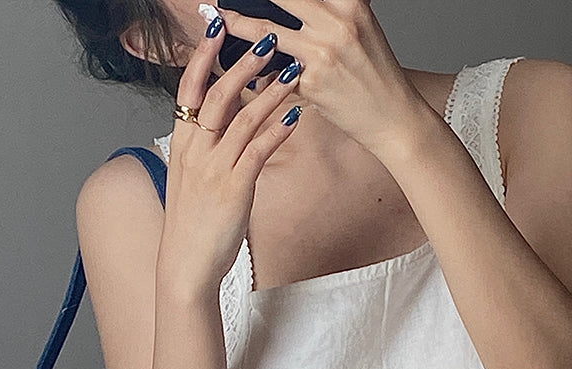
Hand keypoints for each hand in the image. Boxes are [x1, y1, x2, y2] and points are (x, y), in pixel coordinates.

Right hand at [161, 15, 302, 294]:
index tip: (217, 28)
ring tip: (294, 70)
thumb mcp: (190, 181)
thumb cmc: (192, 225)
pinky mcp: (234, 189)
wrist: (186, 266)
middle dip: (242, 62)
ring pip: (242, 118)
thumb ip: (204, 150)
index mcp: (182, 147)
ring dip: (270, 91)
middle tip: (267, 37)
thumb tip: (221, 124)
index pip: (188, 91)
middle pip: (217, 95)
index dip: (203, 57)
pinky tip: (297, 114)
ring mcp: (214, 170)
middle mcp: (195, 152)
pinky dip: (279, 129)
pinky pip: (259, 150)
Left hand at [215, 0, 429, 157]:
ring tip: (218, 18)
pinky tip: (237, 64)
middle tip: (220, 0)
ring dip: (237, 24)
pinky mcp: (312, 82)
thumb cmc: (373, 73)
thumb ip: (329, 12)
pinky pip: (274, 72)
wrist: (391, 115)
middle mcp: (338, 21)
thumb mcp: (359, 27)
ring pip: (267, 33)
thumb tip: (288, 7)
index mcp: (350, 2)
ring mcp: (323, 52)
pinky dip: (256, 68)